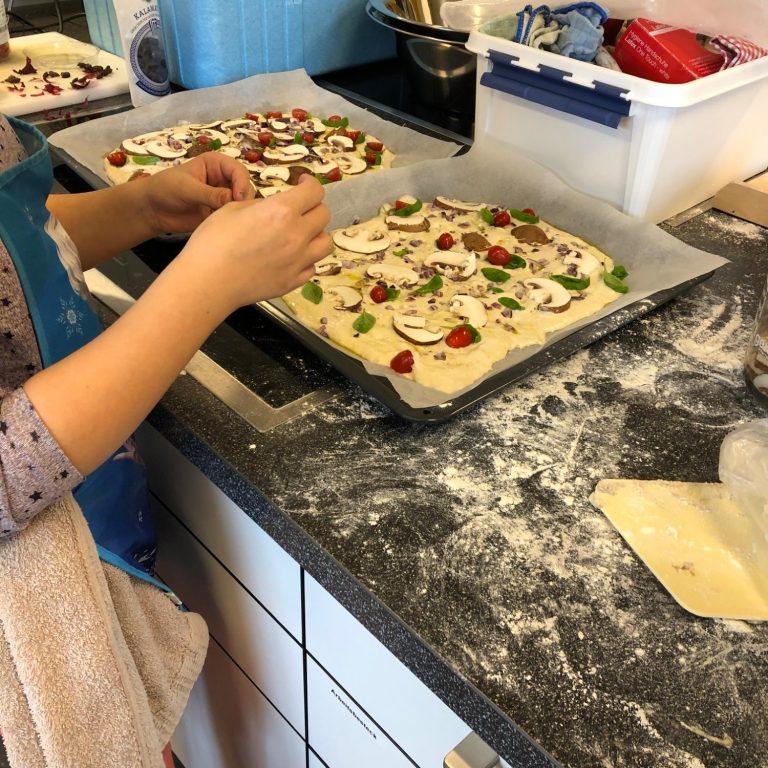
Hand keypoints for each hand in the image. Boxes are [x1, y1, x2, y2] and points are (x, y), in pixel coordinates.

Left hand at [139, 153, 254, 235]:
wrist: (152, 210)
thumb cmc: (165, 189)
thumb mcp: (187, 188)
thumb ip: (210, 194)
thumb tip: (234, 199)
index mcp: (216, 165)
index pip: (239, 171)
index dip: (242, 183)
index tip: (238, 199)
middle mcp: (224, 180)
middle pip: (245, 188)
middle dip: (244, 200)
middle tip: (235, 213)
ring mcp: (223, 198)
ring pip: (243, 204)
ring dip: (240, 212)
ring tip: (229, 221)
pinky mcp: (220, 214)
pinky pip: (234, 218)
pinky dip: (234, 223)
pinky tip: (227, 228)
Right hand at [178, 175, 332, 311]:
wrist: (208, 282)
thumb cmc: (212, 242)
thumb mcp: (232, 209)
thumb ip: (260, 206)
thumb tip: (270, 207)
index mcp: (282, 211)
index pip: (314, 191)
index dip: (310, 183)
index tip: (303, 183)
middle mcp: (297, 235)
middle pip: (324, 214)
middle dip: (313, 207)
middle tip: (299, 209)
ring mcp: (299, 261)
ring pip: (326, 242)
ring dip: (316, 234)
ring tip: (301, 234)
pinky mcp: (295, 281)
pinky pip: (312, 266)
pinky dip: (306, 259)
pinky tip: (291, 257)